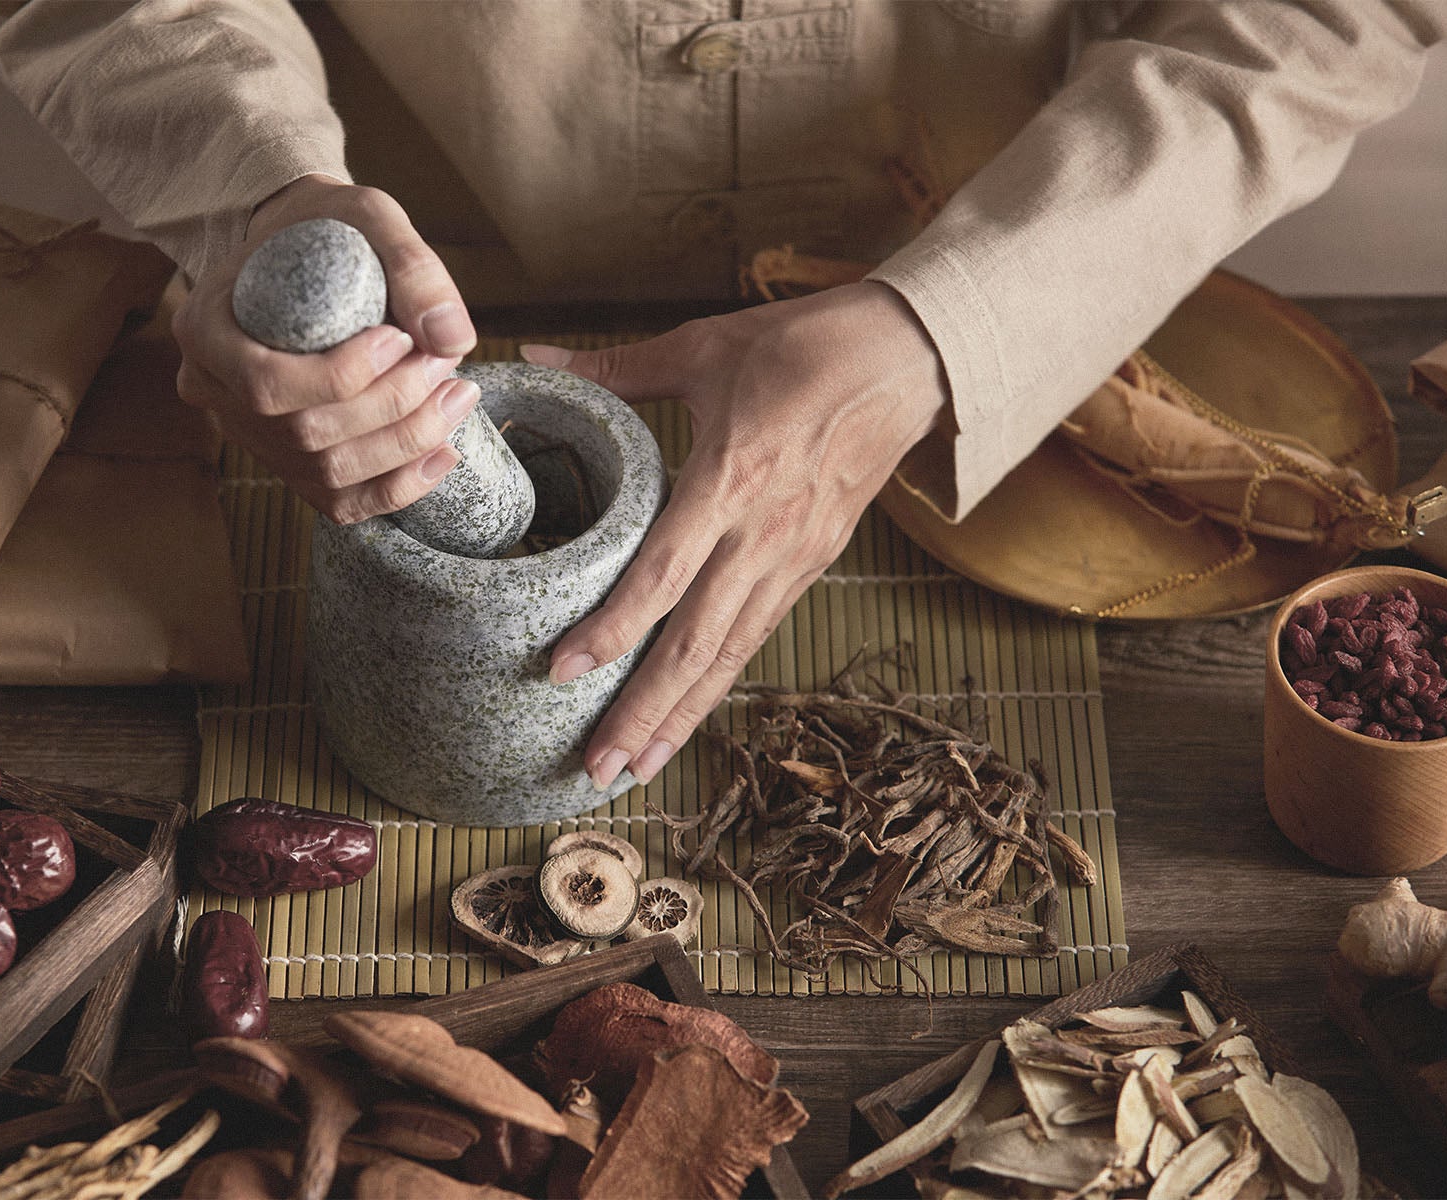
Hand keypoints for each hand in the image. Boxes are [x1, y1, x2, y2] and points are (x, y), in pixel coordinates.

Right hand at [172, 174, 480, 523]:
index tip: (400, 339)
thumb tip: (453, 339)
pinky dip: (397, 487)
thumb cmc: (326, 227)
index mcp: (205, 329)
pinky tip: (443, 453)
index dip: (340, 376)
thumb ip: (409, 264)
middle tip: (447, 368)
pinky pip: (338, 500)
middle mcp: (214, 391)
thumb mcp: (366, 215)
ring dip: (404, 446)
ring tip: (458, 398)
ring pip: (326, 474)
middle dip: (390, 408)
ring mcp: (248, 434)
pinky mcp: (286, 460)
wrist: (300, 247)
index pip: (265, 384)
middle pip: (302, 434)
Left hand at [522, 282, 946, 788]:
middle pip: (697, 643)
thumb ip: (616, 367)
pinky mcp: (814, 563)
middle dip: (643, 710)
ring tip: (635, 765)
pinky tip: (686, 713)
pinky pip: (758, 635)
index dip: (613, 628)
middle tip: (595, 766)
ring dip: (681, 715)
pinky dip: (719, 682)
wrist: (911, 357)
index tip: (562, 669)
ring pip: (732, 654)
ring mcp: (795, 556)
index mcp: (732, 477)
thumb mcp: (704, 346)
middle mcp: (764, 533)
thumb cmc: (805, 345)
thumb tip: (535, 357)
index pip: (664, 572)